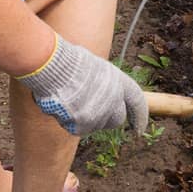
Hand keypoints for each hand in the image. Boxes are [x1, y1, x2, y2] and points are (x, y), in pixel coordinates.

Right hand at [19, 36, 149, 136]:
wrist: (52, 66)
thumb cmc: (70, 61)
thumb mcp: (96, 66)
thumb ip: (105, 84)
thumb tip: (103, 95)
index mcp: (118, 81)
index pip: (137, 101)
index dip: (140, 116)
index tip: (140, 130)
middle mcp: (113, 99)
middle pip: (117, 119)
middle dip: (108, 118)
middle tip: (93, 109)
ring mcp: (99, 114)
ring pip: (96, 125)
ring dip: (87, 118)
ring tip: (71, 99)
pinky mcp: (83, 125)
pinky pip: (79, 128)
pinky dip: (72, 122)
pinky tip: (64, 107)